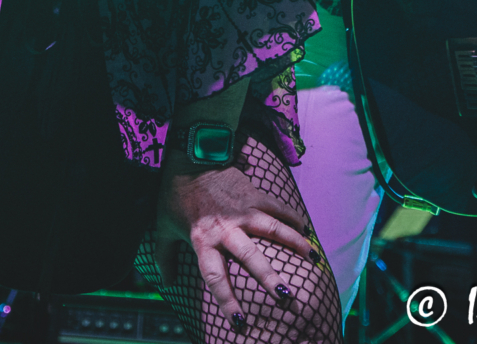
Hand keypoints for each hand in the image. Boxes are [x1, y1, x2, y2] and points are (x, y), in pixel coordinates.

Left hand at [154, 155, 315, 326]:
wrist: (190, 153)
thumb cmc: (175, 193)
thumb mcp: (163, 226)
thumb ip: (164, 257)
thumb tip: (165, 283)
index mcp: (202, 240)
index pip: (215, 277)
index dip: (227, 301)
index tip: (240, 322)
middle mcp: (226, 228)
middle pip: (251, 257)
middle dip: (269, 278)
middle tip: (286, 298)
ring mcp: (243, 210)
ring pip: (274, 229)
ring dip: (294, 244)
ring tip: (313, 259)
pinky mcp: (254, 194)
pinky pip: (278, 208)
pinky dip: (292, 219)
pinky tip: (306, 230)